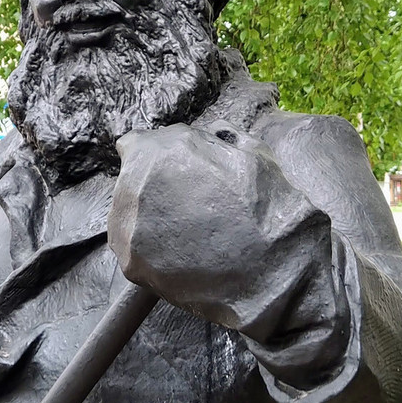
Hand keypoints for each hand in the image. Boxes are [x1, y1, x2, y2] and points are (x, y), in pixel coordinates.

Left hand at [107, 121, 331, 340]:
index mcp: (156, 149)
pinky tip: (183, 260)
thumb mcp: (247, 150)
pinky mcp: (130, 262)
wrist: (273, 266)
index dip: (153, 160)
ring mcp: (128, 225)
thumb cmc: (264, 204)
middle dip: (154, 194)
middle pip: (131, 185)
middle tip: (189, 211)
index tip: (168, 175)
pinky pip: (134, 255)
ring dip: (149, 226)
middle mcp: (132, 183)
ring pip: (128, 221)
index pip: (134, 146)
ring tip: (188, 239)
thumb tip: (203, 137)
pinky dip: (152, 258)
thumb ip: (213, 140)